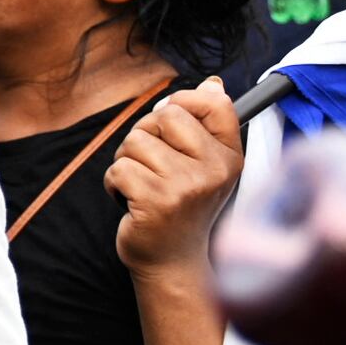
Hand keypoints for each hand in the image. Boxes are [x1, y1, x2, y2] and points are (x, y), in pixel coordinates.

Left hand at [108, 81, 242, 276]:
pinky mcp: (156, 200)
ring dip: (127, 162)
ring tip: (142, 186)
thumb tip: (212, 84)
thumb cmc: (182, 209)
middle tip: (152, 166)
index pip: (215, 103)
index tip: (169, 124)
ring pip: (136, 141)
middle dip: (145, 135)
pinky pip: (119, 168)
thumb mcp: (204, 167)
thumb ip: (205, 126)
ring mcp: (187, 185)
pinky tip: (131, 202)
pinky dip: (115, 183)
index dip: (183, 101)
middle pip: (164, 116)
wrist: (172, 261)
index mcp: (230, 156)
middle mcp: (214, 169)